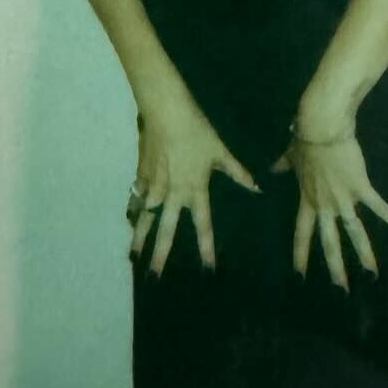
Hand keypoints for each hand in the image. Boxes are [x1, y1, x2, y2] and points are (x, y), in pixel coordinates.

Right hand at [130, 96, 259, 276]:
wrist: (165, 110)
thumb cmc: (196, 129)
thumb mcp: (220, 150)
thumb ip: (237, 172)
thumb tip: (257, 188)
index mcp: (195, 189)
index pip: (202, 226)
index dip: (206, 248)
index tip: (207, 270)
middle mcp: (173, 193)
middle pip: (166, 230)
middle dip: (160, 255)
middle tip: (154, 277)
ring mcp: (154, 185)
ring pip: (145, 217)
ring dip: (139, 237)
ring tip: (133, 256)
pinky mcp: (142, 173)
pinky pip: (137, 197)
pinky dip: (133, 209)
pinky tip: (129, 218)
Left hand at [271, 130, 387, 291]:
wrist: (321, 127)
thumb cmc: (305, 139)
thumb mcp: (290, 155)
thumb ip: (282, 166)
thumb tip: (271, 169)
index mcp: (307, 199)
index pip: (301, 233)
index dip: (300, 255)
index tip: (299, 277)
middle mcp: (324, 205)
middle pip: (329, 242)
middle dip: (335, 269)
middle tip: (340, 293)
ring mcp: (343, 198)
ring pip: (354, 232)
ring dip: (364, 256)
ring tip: (372, 276)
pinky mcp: (360, 187)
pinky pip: (377, 205)